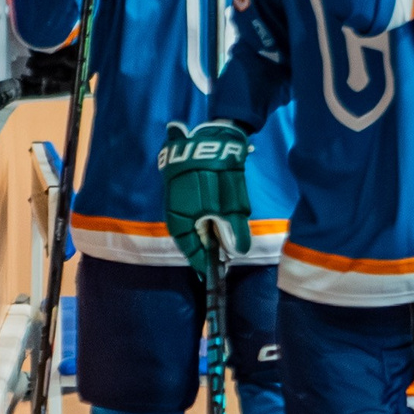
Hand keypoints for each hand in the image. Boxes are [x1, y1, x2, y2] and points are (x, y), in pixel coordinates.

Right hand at [158, 119, 252, 275]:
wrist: (210, 142)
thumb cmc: (218, 179)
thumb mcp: (230, 208)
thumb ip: (234, 232)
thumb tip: (238, 252)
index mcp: (180, 224)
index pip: (191, 252)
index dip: (205, 263)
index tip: (218, 271)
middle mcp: (175, 216)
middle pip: (192, 239)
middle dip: (207, 248)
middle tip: (225, 256)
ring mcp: (177, 202)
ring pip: (193, 225)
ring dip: (207, 232)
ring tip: (224, 238)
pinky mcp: (184, 190)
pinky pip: (194, 212)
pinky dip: (205, 218)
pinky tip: (217, 218)